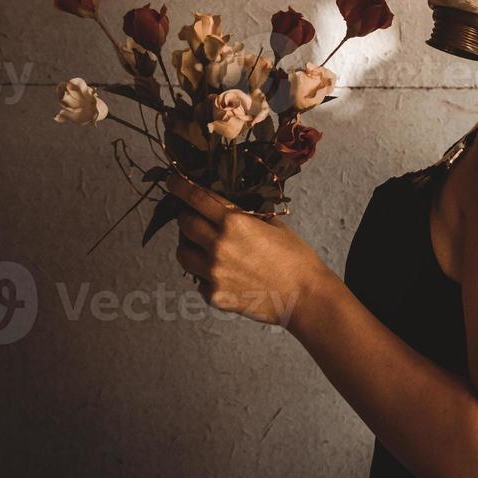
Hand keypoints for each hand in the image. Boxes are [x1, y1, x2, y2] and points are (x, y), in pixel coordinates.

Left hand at [167, 174, 334, 325]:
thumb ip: (247, 217)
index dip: (180, 186)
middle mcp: (218, 245)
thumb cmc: (296, 258)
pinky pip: (199, 280)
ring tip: (203, 247)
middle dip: (186, 216)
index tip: (172, 181)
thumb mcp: (274, 225)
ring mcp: (213, 273)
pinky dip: (206, 274)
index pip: (196, 198)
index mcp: (235, 222)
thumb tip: (228, 209)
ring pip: (183, 253)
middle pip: (184, 223)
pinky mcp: (214, 295)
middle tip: (193, 217)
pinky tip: (224, 274)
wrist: (305, 296)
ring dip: (189, 245)